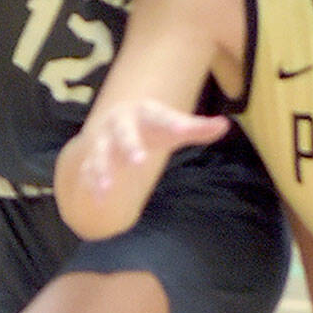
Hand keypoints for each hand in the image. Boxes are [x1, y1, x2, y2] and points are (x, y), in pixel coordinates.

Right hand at [79, 100, 228, 195]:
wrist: (115, 121)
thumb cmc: (152, 125)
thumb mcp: (173, 125)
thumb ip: (197, 128)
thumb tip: (225, 125)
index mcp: (144, 113)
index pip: (160, 116)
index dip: (172, 122)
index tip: (184, 130)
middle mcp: (120, 125)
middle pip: (124, 134)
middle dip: (130, 146)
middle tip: (140, 160)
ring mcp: (103, 142)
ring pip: (100, 155)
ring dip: (103, 170)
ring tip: (107, 189)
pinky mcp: (91, 159)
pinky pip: (88, 172)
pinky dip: (91, 185)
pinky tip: (97, 200)